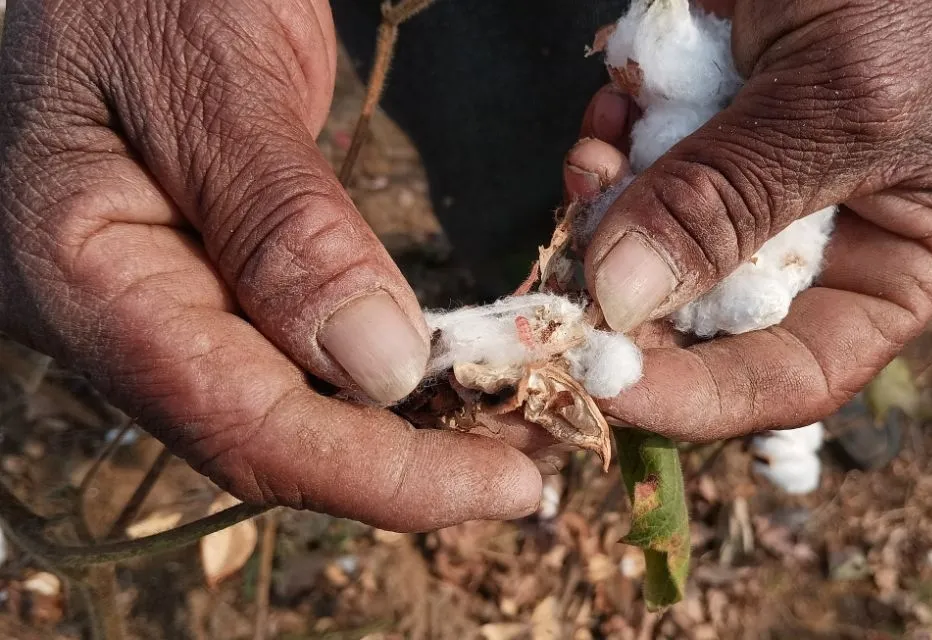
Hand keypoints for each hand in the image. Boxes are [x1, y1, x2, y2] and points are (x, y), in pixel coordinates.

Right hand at [0, 0, 540, 530]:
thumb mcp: (209, 78)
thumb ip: (281, 224)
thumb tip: (379, 369)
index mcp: (82, 277)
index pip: (243, 423)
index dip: (383, 476)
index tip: (508, 488)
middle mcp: (114, 317)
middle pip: (270, 436)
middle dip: (410, 467)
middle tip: (537, 462)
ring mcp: (157, 301)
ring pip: (287, 408)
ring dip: (405, 434)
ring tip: (516, 430)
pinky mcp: (205, 277)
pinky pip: (291, 354)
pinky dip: (379, 376)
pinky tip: (452, 379)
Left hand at [574, 0, 931, 439]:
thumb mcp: (837, 97)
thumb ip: (731, 200)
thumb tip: (620, 302)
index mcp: (900, 258)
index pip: (799, 371)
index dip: (703, 397)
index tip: (604, 378)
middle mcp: (820, 241)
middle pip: (708, 326)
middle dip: (630, 298)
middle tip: (569, 266)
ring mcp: (749, 187)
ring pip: (650, 254)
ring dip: (606, 211)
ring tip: (602, 143)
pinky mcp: (697, 135)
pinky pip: (629, 177)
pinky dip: (604, 151)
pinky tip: (613, 103)